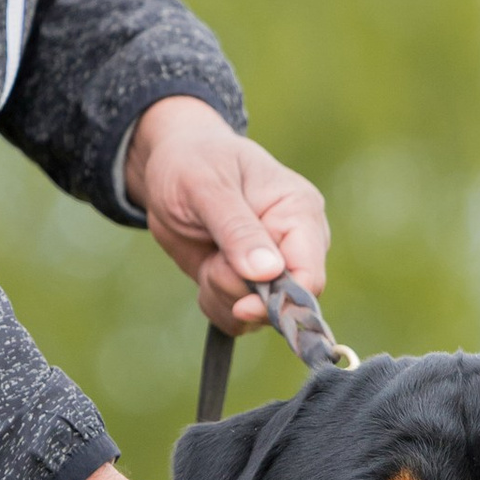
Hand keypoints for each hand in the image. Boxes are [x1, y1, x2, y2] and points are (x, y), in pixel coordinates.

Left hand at [126, 97, 329, 332]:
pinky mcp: (251, 282)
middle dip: (239, 293)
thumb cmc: (192, 161)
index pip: (310, 276)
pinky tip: (206, 269)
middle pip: (285, 302)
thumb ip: (238, 230)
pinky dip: (216, 302)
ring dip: (223, 296)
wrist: (170, 162)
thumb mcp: (207, 188)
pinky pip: (240, 318)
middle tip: (212, 260)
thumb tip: (269, 272)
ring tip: (208, 257)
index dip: (280, 300)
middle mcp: (296, 244)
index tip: (242, 304)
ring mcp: (275, 266)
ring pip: (259, 316)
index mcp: (300, 212)